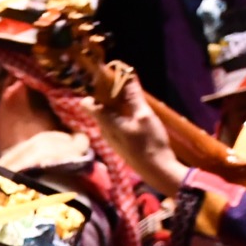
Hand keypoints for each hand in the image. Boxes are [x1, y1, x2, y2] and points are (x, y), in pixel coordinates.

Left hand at [93, 76, 185, 195]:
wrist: (157, 171)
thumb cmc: (150, 143)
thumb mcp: (144, 116)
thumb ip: (133, 96)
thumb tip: (127, 74)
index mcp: (106, 123)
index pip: (87, 104)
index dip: (94, 90)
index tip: (106, 79)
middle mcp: (104, 131)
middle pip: (99, 108)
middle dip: (108, 94)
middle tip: (123, 82)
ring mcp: (112, 139)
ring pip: (108, 116)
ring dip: (117, 104)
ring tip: (131, 94)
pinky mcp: (121, 143)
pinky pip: (116, 124)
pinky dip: (122, 114)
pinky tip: (136, 112)